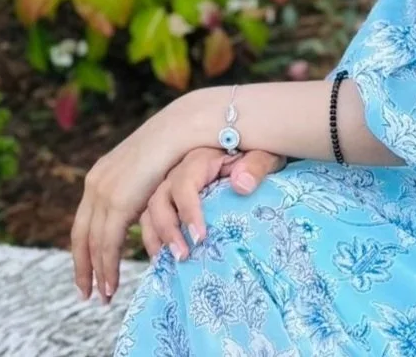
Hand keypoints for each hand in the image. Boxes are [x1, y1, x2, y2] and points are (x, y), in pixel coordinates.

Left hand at [70, 101, 194, 305]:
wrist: (183, 126)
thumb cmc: (178, 143)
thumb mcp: (150, 170)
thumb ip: (141, 188)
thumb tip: (142, 205)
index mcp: (100, 175)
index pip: (84, 220)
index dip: (85, 247)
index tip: (88, 269)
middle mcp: (95, 184)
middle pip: (80, 235)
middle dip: (82, 266)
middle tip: (86, 292)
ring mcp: (104, 192)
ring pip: (92, 244)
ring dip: (96, 273)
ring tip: (105, 296)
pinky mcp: (118, 202)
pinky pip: (107, 244)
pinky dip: (108, 268)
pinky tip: (113, 284)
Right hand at [140, 147, 287, 261]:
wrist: (253, 153)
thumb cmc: (258, 154)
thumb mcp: (265, 154)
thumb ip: (256, 165)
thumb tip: (241, 185)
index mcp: (200, 158)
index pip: (184, 184)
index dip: (188, 211)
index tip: (200, 237)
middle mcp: (179, 171)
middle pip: (158, 200)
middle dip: (167, 230)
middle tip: (183, 255)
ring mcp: (171, 187)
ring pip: (149, 212)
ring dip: (156, 238)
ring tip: (170, 262)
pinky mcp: (170, 201)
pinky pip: (151, 220)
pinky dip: (153, 239)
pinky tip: (164, 259)